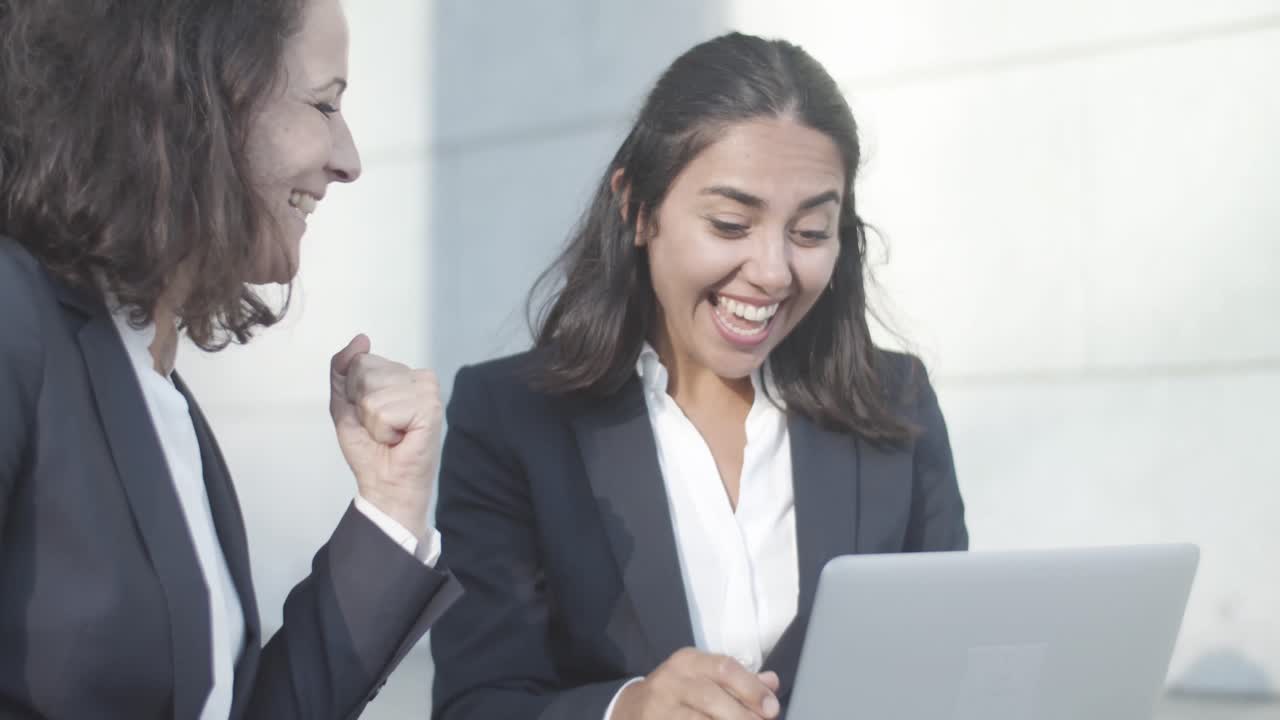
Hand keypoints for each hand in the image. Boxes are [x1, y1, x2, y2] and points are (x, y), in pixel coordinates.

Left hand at [329, 334, 441, 538]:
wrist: (385, 485)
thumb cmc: (370, 450)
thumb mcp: (345, 404)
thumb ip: (343, 369)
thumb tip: (361, 339)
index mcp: (401, 373)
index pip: (361, 361)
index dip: (354, 392)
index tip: (369, 415)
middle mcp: (419, 378)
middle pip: (366, 373)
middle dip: (362, 406)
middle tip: (380, 427)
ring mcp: (428, 392)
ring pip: (374, 393)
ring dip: (373, 422)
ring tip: (390, 435)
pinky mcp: (431, 409)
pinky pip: (385, 411)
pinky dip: (383, 431)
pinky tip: (400, 438)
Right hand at [613, 648, 780, 719]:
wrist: (632, 709)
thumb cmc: (678, 692)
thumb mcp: (703, 677)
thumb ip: (738, 680)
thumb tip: (771, 683)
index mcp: (688, 662)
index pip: (724, 668)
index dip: (751, 689)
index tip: (772, 708)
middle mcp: (672, 681)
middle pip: (712, 697)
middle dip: (742, 715)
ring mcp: (661, 708)